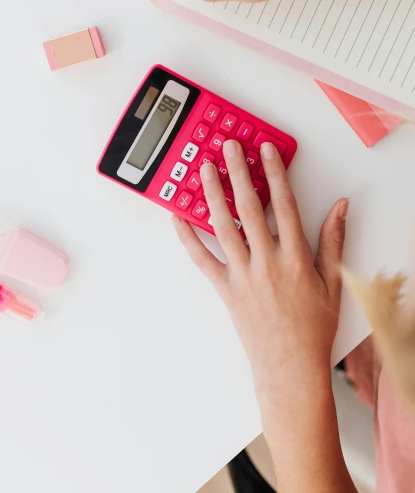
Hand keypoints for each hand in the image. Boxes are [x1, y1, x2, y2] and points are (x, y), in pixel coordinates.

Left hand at [172, 139, 347, 400]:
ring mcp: (242, 275)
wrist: (290, 369)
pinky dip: (187, 237)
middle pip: (249, 207)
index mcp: (295, 258)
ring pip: (222, 226)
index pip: (284, 204)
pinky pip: (201, 259)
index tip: (266, 150)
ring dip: (211, 194)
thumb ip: (333, 241)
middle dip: (238, 172)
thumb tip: (340, 207)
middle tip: (228, 147)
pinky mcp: (224, 289)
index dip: (275, 173)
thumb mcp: (333, 283)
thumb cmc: (312, 328)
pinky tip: (177, 217)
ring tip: (203, 169)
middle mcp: (266, 262)